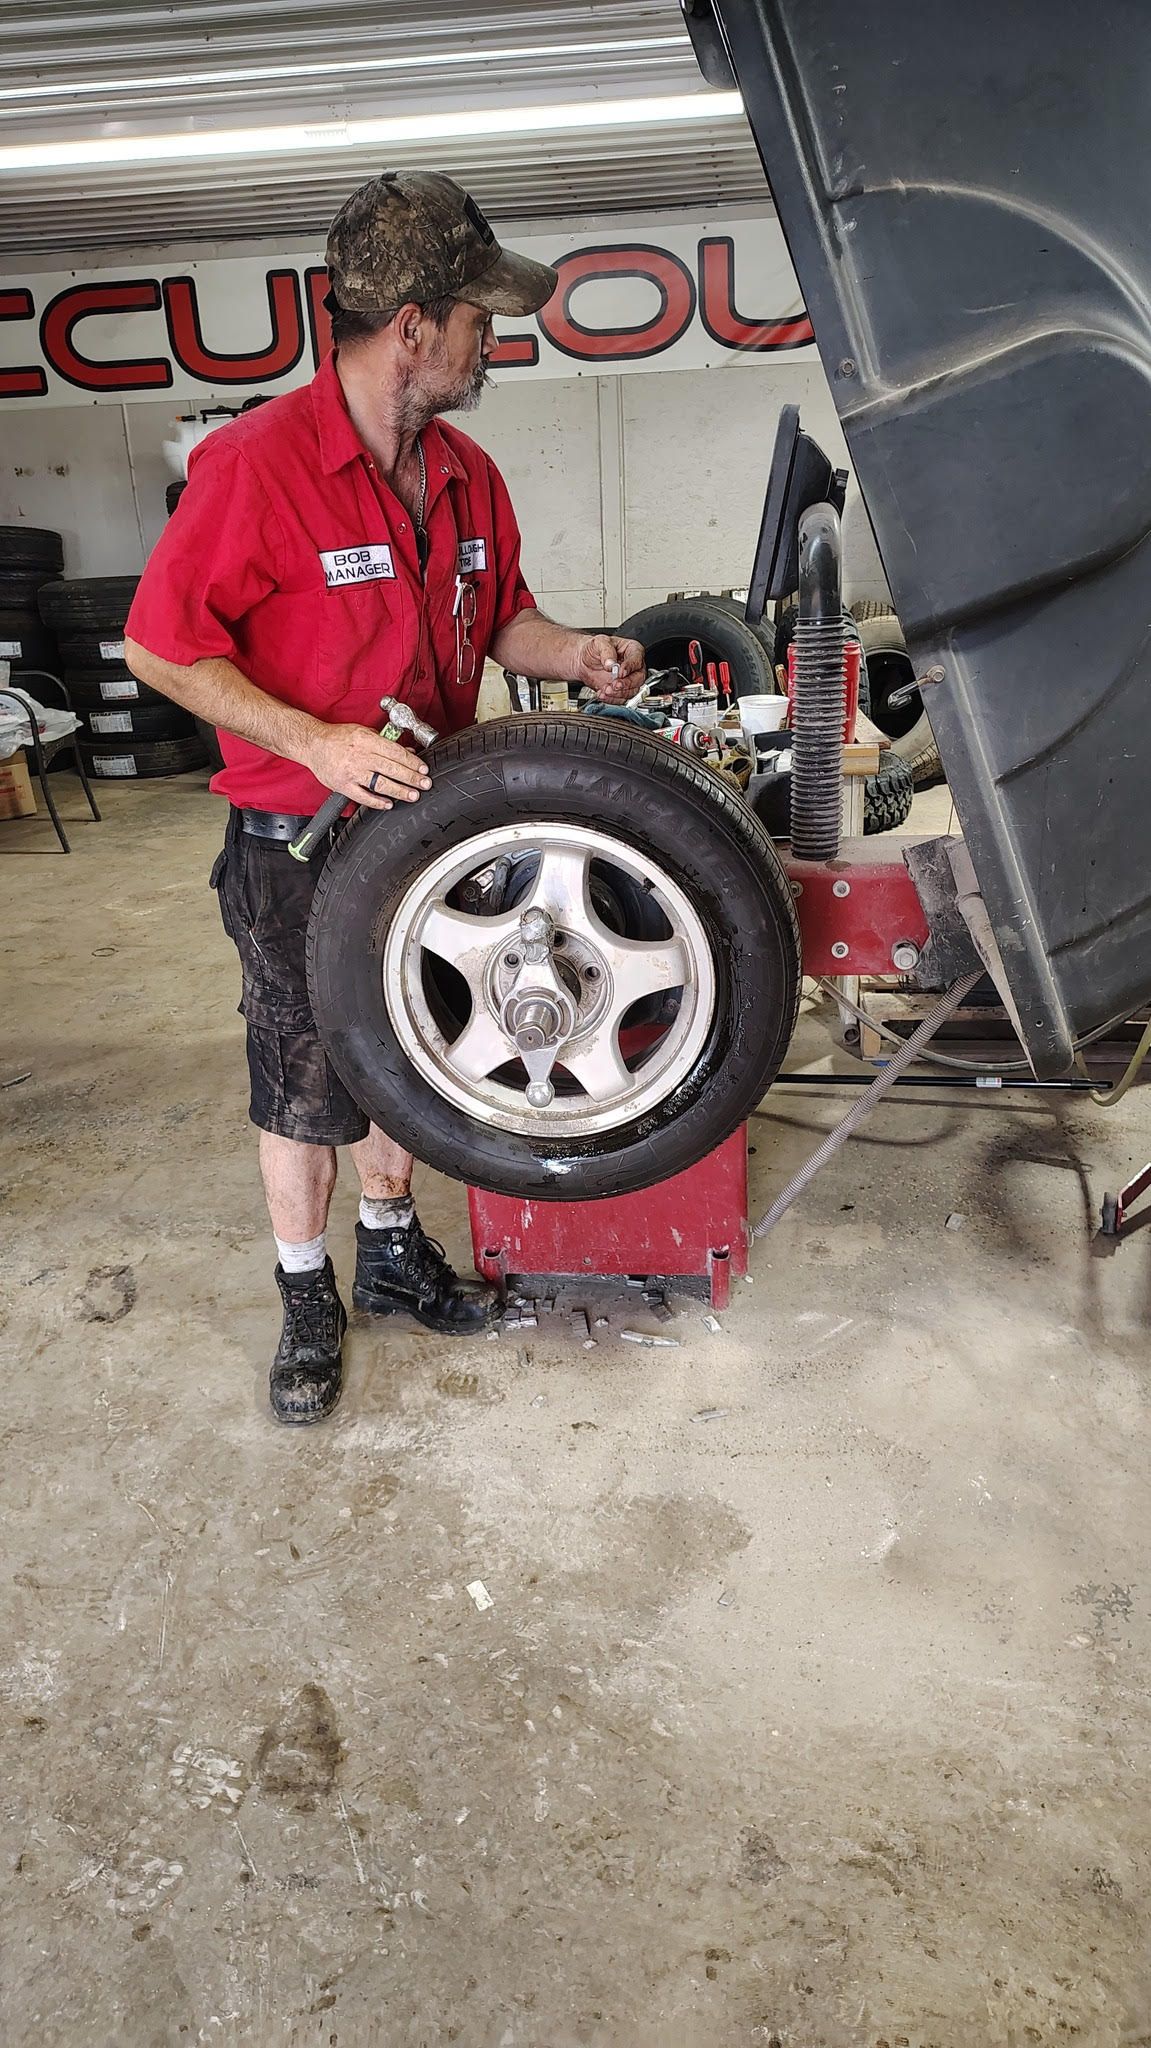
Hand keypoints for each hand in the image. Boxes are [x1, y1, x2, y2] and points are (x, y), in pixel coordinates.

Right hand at [302, 721, 431, 808]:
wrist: (313, 744)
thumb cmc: (338, 738)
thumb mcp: (364, 732)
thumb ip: (385, 742)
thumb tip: (407, 752)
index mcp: (366, 740)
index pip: (395, 752)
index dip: (412, 762)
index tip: (423, 769)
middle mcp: (360, 756)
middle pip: (391, 769)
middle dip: (411, 778)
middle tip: (424, 784)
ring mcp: (351, 772)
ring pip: (380, 784)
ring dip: (399, 791)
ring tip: (412, 795)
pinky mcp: (343, 785)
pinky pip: (363, 796)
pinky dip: (377, 802)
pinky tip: (388, 804)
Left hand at [577, 633, 645, 704]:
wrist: (583, 660)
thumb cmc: (595, 648)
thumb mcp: (599, 643)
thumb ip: (606, 652)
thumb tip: (611, 664)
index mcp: (632, 650)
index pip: (637, 660)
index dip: (630, 667)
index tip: (620, 672)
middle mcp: (633, 666)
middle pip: (638, 678)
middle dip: (626, 684)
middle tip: (615, 685)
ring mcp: (627, 680)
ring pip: (631, 691)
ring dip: (618, 693)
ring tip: (606, 690)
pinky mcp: (620, 690)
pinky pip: (621, 699)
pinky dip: (612, 699)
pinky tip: (602, 694)